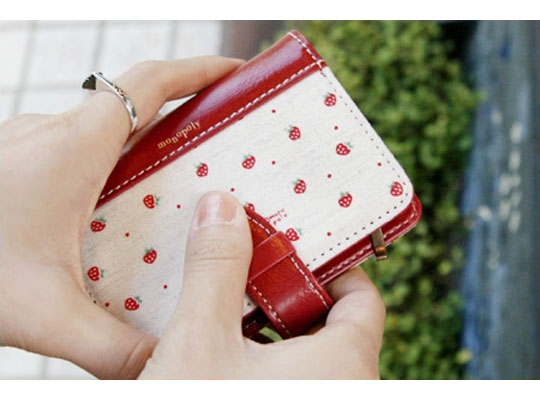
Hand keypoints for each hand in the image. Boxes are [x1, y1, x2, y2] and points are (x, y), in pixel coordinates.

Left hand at [0, 57, 243, 378]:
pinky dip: (119, 163)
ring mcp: (36, 144)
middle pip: (137, 102)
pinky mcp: (24, 161)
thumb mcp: (44, 313)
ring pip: (110, 127)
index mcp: (74, 149)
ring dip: (152, 140)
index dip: (200, 70)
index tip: (237, 74)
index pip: (149, 85)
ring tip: (185, 178)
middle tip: (226, 138)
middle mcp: (55, 134)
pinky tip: (125, 206)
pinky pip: (86, 149)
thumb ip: (111, 344)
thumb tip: (162, 364)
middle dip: (188, 109)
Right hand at [139, 192, 385, 378]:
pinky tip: (219, 352)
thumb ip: (215, 269)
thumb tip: (221, 209)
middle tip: (251, 266)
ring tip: (227, 304)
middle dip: (287, 292)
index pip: (363, 298)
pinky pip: (286, 379)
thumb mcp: (200, 339)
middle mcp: (344, 388)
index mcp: (345, 365)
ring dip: (267, 329)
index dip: (332, 267)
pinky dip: (260, 361)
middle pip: (331, 323)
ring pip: (305, 356)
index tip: (296, 247)